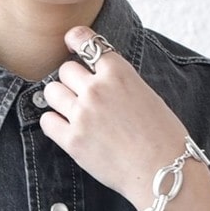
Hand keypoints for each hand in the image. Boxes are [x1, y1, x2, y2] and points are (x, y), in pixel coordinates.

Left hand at [37, 23, 190, 210]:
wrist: (162, 170)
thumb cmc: (162, 136)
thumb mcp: (145, 94)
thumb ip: (119, 82)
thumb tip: (97, 80)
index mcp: (118, 71)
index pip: (86, 41)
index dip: (75, 39)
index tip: (70, 41)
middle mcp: (97, 88)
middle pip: (65, 70)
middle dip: (71, 81)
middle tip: (80, 96)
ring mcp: (82, 114)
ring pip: (52, 92)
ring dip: (59, 100)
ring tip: (72, 112)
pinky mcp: (73, 140)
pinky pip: (47, 121)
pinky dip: (53, 123)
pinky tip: (65, 129)